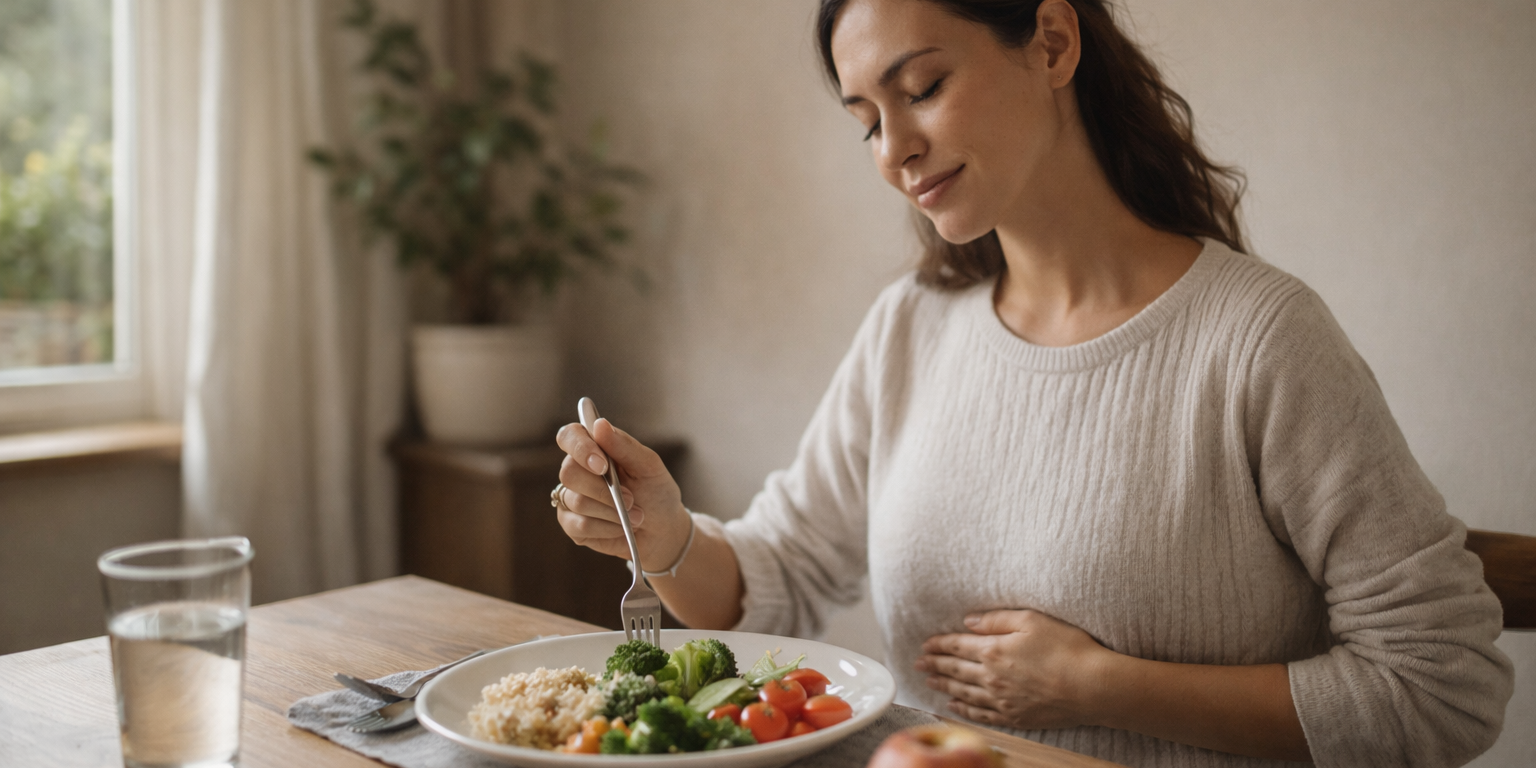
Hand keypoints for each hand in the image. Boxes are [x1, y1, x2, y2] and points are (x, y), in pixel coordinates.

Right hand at [554, 418, 689, 571]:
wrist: (663, 530)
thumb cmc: (656, 492)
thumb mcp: (649, 466)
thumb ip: (624, 446)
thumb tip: (600, 424)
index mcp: (594, 448)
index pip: (569, 436)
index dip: (580, 448)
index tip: (602, 465)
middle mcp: (577, 470)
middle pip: (569, 473)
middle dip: (603, 490)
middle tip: (631, 499)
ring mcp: (570, 498)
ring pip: (577, 502)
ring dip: (612, 512)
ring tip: (636, 516)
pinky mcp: (571, 525)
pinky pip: (580, 526)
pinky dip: (607, 528)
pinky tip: (622, 528)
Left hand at [916, 609, 1110, 729]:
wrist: (1092, 687)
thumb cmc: (1067, 648)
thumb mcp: (1032, 620)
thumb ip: (996, 620)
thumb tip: (969, 622)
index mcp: (993, 650)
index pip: (956, 645)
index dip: (938, 644)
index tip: (925, 644)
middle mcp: (991, 677)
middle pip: (954, 670)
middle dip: (934, 665)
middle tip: (917, 664)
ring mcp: (1001, 700)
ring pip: (963, 693)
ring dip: (943, 686)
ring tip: (929, 682)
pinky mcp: (1014, 717)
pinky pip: (980, 714)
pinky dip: (964, 709)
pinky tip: (954, 706)